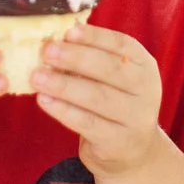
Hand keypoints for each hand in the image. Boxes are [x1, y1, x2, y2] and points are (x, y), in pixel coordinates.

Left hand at [31, 24, 161, 178]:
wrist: (133, 152)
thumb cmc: (114, 104)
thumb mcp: (112, 78)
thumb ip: (91, 58)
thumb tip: (56, 39)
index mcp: (144, 66)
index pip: (121, 45)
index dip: (94, 36)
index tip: (68, 31)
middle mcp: (146, 91)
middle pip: (110, 69)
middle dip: (76, 58)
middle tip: (47, 51)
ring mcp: (135, 118)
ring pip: (97, 97)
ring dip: (64, 85)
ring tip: (37, 77)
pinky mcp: (117, 142)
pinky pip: (87, 123)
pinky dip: (63, 110)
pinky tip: (44, 100)